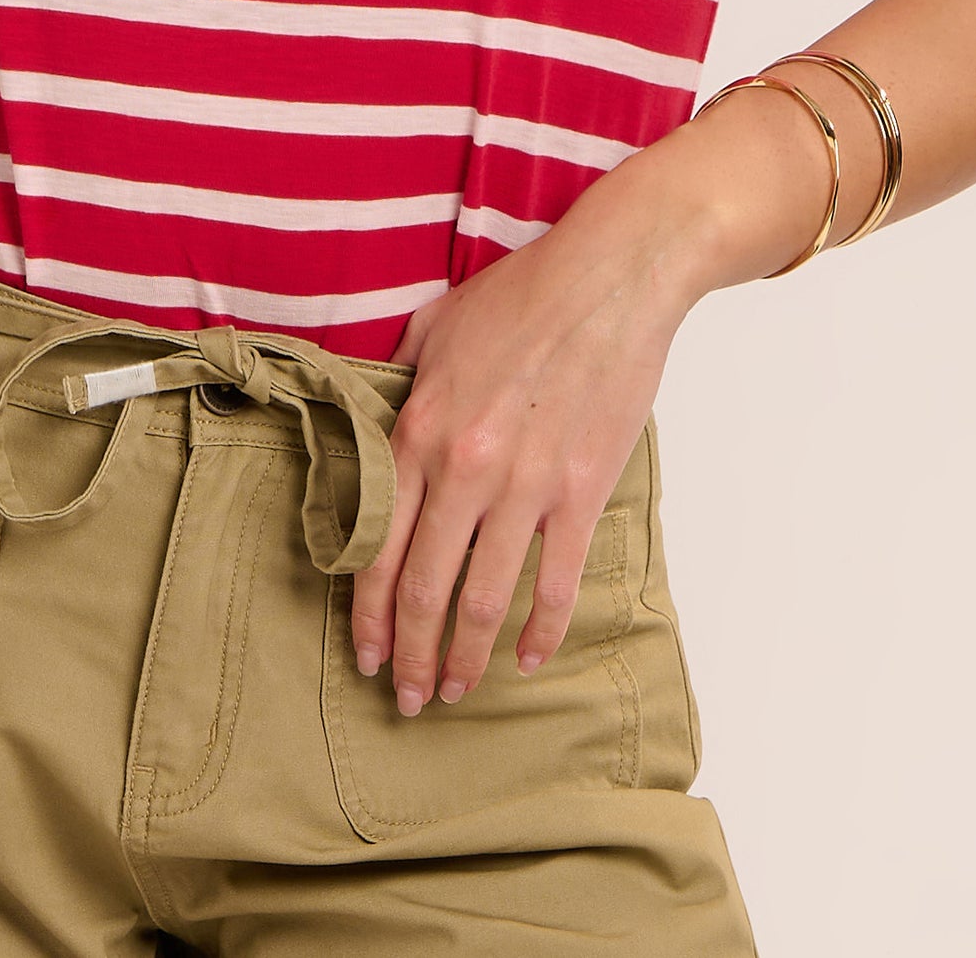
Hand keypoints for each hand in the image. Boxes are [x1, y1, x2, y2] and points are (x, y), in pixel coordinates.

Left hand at [356, 191, 698, 715]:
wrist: (609, 279)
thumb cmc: (522, 293)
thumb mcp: (434, 326)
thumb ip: (400, 381)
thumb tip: (377, 419)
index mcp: (419, 428)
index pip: (376, 545)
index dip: (368, 612)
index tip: (365, 653)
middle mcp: (463, 467)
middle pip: (423, 588)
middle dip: (409, 655)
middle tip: (406, 698)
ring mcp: (525, 485)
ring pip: (482, 598)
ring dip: (464, 657)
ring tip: (454, 691)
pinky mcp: (581, 491)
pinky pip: (555, 583)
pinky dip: (540, 631)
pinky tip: (529, 659)